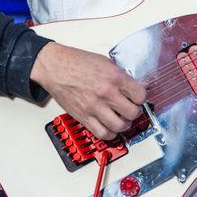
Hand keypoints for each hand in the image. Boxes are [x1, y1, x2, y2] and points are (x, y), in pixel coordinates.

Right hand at [29, 41, 145, 138]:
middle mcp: (105, 93)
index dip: (141, 97)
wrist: (55, 67)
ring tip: (122, 119)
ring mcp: (94, 107)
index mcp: (114, 77)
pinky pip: (102, 133)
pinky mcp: (84, 117)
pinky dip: (110, 133)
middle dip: (135, 112)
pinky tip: (110, 127)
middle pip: (133, 113)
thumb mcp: (105, 62)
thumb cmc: (77, 62)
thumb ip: (121, 76)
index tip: (138, 97)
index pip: (140, 95)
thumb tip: (134, 87)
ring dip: (124, 124)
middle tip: (131, 108)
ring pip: (120, 126)